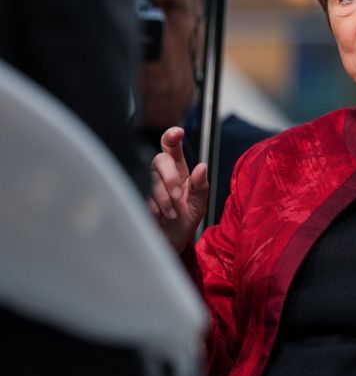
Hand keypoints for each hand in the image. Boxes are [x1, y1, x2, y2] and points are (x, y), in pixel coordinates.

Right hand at [148, 127, 208, 251]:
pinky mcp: (134, 196)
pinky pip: (139, 194)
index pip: (171, 147)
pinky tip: (159, 217)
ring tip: (172, 214)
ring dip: (164, 199)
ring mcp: (145, 184)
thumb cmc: (184, 221)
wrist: (169, 244)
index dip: (172, 136)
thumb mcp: (198, 205)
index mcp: (178, 170)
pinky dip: (153, 208)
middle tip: (178, 198)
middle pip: (159, 160)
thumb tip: (201, 167)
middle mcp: (160, 173)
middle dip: (171, 179)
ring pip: (150, 180)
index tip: (178, 132)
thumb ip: (201, 186)